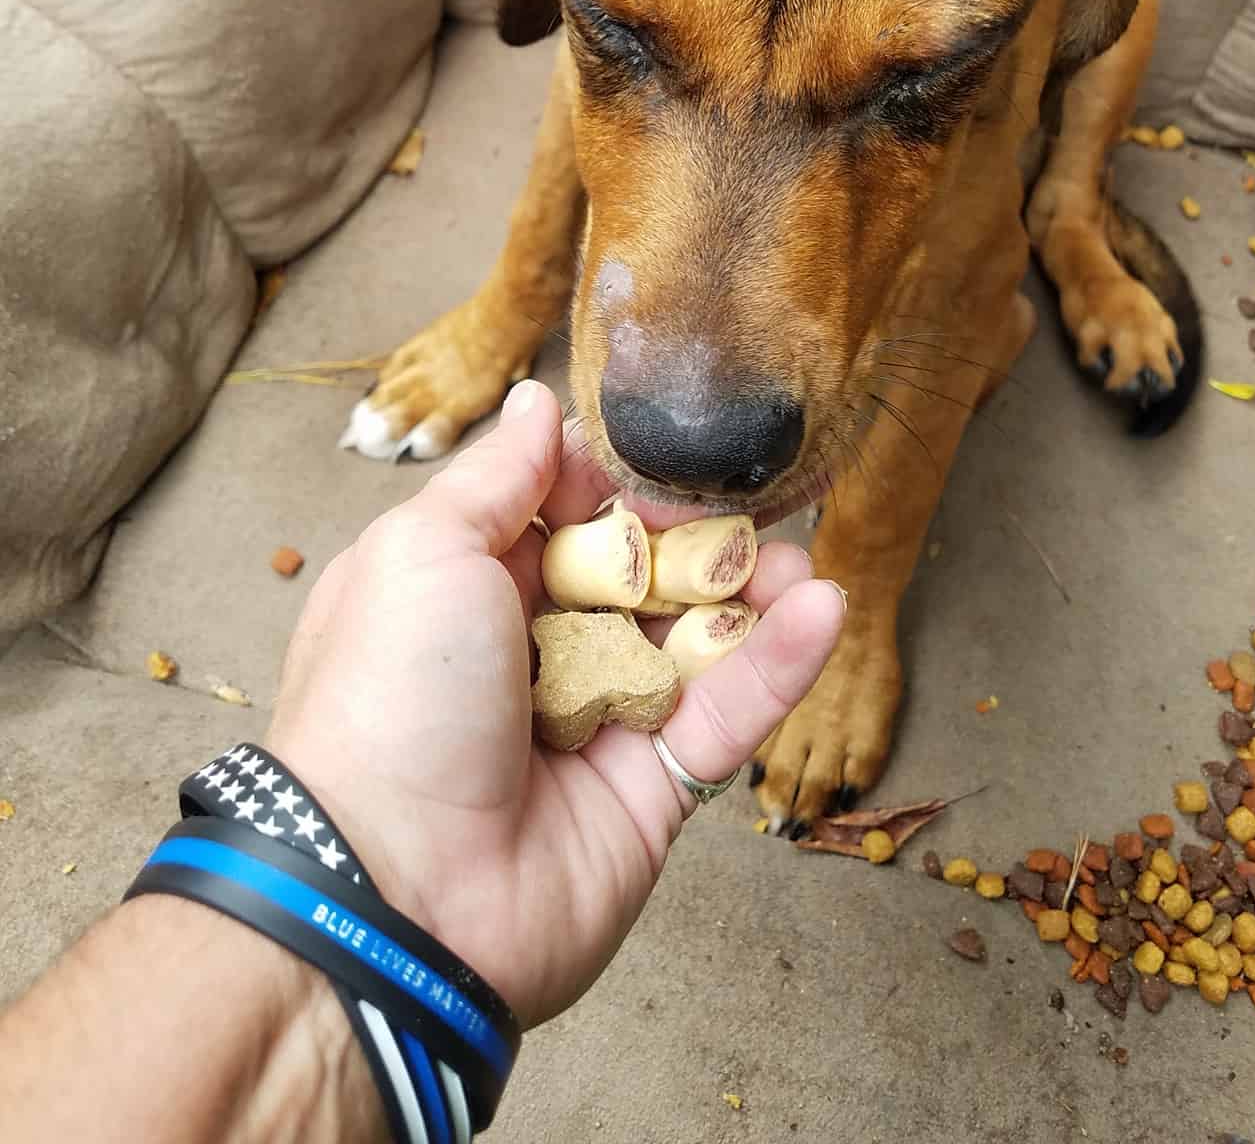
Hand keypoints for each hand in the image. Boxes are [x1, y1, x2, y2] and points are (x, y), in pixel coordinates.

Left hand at [267, 382, 844, 1026]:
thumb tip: (537, 405)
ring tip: (802, 566)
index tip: (666, 466)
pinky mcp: (652, 792)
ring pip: (696, 641)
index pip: (567, 516)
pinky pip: (724, 718)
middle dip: (704, 541)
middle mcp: (535, 652)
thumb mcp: (421, 552)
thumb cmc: (388, 699)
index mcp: (469, 589)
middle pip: (643, 575)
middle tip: (756, 512)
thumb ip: (495, 479)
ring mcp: (598, 724)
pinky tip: (824, 611)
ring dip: (756, 596)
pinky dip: (778, 665)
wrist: (391, 891)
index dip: (619, 487)